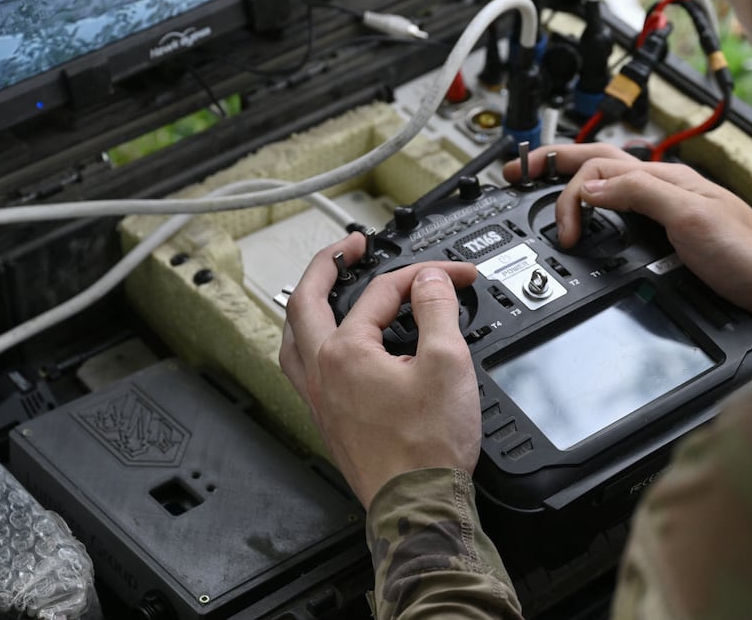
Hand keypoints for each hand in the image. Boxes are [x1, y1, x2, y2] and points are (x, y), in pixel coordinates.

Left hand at [281, 233, 482, 508]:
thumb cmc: (428, 448)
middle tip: (348, 246)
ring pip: (294, 336)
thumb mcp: (448, 364)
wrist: (417, 506)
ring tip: (324, 288)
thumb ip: (437, 309)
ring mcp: (318, 398)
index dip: (425, 275)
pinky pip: (302, 367)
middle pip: (307, 301)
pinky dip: (310, 342)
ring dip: (307, 304)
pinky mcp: (327, 420)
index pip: (383, 292)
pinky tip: (327, 347)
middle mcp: (321, 372)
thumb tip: (430, 279)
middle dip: (327, 264)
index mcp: (346, 352)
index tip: (457, 276)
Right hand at [505, 144, 751, 315]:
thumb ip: (639, 193)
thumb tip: (590, 185)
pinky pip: (623, 211)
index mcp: (665, 178)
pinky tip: (590, 215)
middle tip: (517, 169)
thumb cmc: (747, 255)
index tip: (558, 226)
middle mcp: (663, 188)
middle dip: (554, 163)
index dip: (568, 188)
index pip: (599, 167)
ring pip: (608, 185)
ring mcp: (667, 210)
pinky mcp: (671, 235)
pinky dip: (596, 207)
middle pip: (598, 165)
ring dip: (572, 180)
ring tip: (543, 182)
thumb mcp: (690, 216)